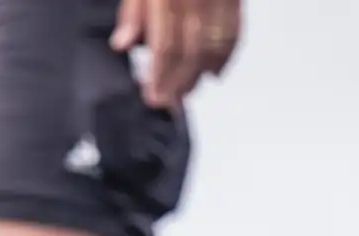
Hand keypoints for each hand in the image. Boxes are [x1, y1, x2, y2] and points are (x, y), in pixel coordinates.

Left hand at [113, 0, 242, 108]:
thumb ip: (133, 9)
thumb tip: (124, 43)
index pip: (166, 46)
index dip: (161, 76)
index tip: (153, 96)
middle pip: (192, 52)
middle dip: (181, 82)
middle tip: (169, 102)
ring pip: (216, 44)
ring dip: (201, 73)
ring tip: (187, 92)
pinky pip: (235, 27)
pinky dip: (227, 53)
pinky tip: (215, 70)